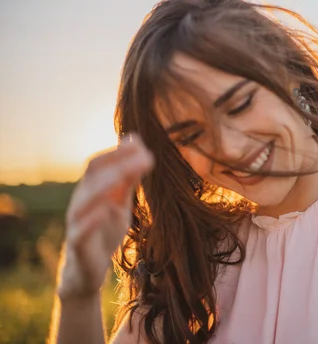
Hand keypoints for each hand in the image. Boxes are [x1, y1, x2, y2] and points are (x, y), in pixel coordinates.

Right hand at [58, 134, 153, 299]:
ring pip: (84, 200)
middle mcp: (80, 201)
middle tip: (144, 156)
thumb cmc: (103, 230)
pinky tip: (105, 210)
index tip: (141, 144)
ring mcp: (76, 222)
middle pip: (92, 175)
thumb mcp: (120, 201)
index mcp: (90, 189)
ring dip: (105, 185)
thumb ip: (128, 178)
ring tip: (125, 174)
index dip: (117, 152)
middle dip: (116, 162)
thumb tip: (140, 148)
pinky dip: (91, 220)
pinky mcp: (78, 245)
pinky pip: (80, 231)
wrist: (87, 270)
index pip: (98, 163)